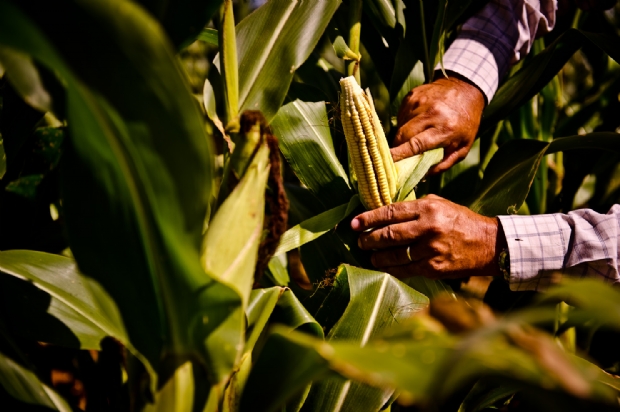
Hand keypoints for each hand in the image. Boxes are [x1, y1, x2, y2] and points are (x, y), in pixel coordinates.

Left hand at [350, 195, 504, 279]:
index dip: (369, 218)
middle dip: (369, 239)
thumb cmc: (460, 221)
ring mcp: (431, 250)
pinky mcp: (434, 268)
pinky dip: (391, 269)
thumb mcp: (439, 204)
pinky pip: (406, 270)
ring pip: (394, 255)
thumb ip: (414, 208)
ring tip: (369, 255)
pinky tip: (384, 267)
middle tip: (359, 241)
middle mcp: (428, 228)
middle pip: (389, 235)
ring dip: (377, 256)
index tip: (354, 223)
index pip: (390, 212)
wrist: (489, 244)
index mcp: (427, 208)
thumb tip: (386, 212)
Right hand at [391, 73, 484, 173]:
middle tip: (401, 156)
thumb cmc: (466, 123)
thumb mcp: (462, 147)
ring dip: (403, 135)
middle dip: (398, 148)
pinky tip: (417, 123)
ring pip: (400, 126)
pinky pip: (401, 116)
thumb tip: (421, 176)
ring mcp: (420, 102)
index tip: (388, 163)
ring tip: (416, 135)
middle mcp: (431, 114)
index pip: (416, 144)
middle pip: (403, 135)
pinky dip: (405, 123)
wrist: (466, 89)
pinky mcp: (412, 96)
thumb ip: (443, 164)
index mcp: (445, 129)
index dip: (400, 155)